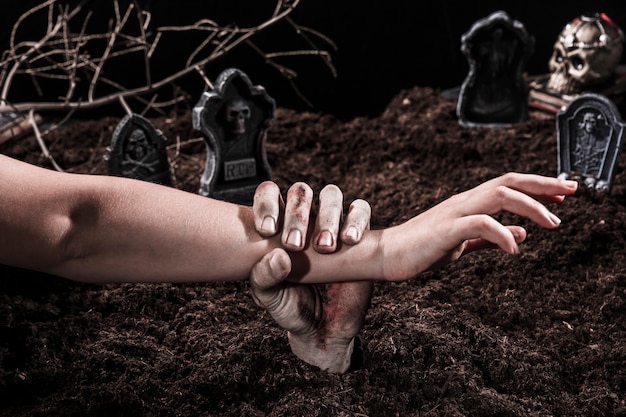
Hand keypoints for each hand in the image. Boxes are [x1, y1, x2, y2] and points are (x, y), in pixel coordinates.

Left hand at [251, 181, 372, 372]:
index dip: (267, 204)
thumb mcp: (269, 297)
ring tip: (325, 247)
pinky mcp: (360, 233)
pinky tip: (349, 241)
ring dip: (327, 215)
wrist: (324, 329)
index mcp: (278, 225)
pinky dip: (356, 220)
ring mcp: (333, 224)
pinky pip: (361, 211)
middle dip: (297, 214)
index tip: (267, 231)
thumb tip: (278, 255)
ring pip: (331, 195)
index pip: (270, 194)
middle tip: (295, 245)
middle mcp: (305, 219)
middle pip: (301, 191)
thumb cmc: (290, 308)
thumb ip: (264, 277)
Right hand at [380, 173, 578, 280]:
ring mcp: (454, 212)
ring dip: (531, 207)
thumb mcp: (461, 243)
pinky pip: (480, 224)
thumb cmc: (420, 250)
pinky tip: (515, 249)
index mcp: (468, 203)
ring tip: (553, 223)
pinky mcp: (445, 229)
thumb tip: (521, 233)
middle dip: (543, 185)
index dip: (537, 186)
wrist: (386, 255)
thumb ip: (489, 238)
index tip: (562, 192)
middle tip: (571, 191)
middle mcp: (464, 201)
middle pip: (509, 181)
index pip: (507, 185)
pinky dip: (503, 233)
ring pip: (499, 195)